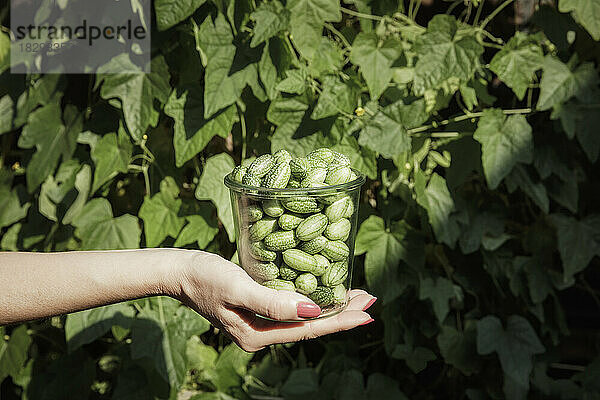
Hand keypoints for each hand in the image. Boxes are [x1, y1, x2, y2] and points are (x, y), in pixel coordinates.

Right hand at [176, 252, 375, 351]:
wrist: (179, 271)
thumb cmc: (205, 277)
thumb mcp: (239, 287)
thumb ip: (274, 302)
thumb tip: (313, 312)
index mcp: (258, 336)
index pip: (309, 330)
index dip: (340, 321)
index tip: (367, 312)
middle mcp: (261, 334)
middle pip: (310, 326)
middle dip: (342, 313)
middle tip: (370, 300)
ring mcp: (259, 323)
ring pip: (303, 317)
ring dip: (330, 306)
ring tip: (355, 295)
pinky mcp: (256, 309)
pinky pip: (292, 308)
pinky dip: (312, 299)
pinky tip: (322, 290)